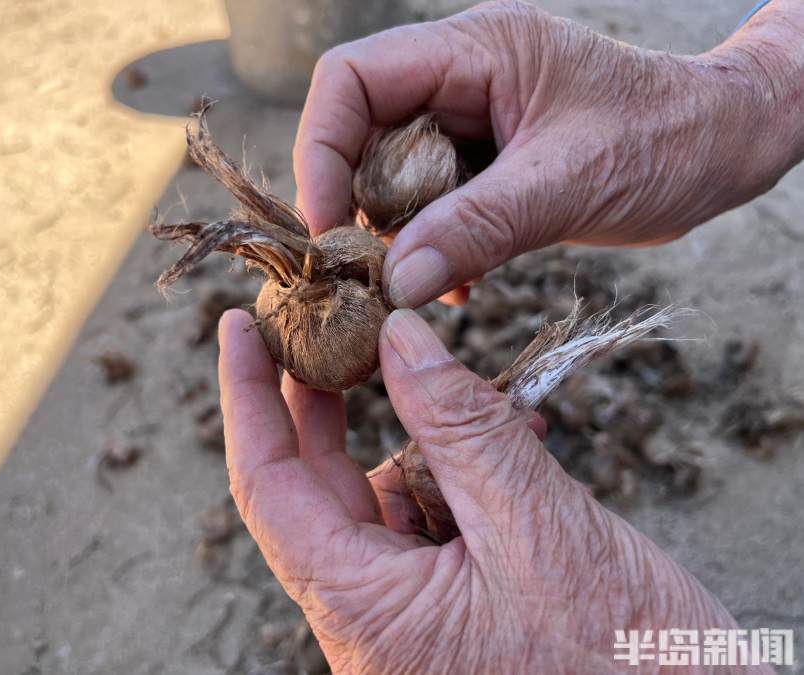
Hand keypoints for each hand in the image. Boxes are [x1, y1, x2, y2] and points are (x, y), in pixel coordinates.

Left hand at [218, 308, 751, 673]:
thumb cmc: (625, 665)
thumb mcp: (537, 526)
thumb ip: (462, 426)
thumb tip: (398, 337)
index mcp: (365, 609)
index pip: (268, 487)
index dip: (247, 400)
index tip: (239, 328)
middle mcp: (375, 616)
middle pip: (322, 486)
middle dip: (330, 399)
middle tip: (340, 321)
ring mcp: (417, 614)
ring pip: (389, 496)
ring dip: (426, 435)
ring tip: (477, 391)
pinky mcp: (461, 607)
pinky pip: (439, 520)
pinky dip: (467, 471)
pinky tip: (514, 436)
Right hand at [293, 0, 801, 307]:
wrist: (724, 148)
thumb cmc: (666, 142)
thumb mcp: (567, 184)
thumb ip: (477, 229)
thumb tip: (395, 282)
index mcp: (475, 50)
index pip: (353, 79)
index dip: (321, 149)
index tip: (327, 225)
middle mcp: (461, 78)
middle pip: (361, 132)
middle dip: (355, 202)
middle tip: (367, 267)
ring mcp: (472, 121)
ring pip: (391, 175)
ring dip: (395, 234)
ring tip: (415, 281)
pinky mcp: (486, 164)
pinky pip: (430, 204)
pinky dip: (430, 247)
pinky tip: (455, 283)